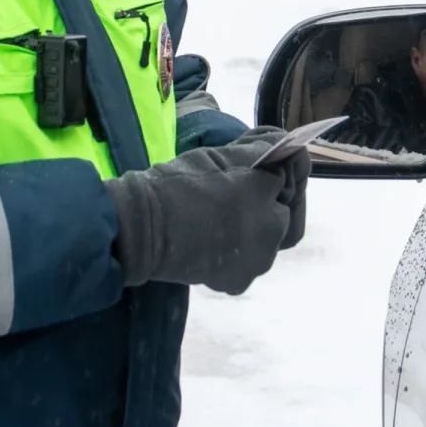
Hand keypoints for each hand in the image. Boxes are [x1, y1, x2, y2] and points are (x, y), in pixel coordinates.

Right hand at [107, 127, 304, 294]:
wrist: (142, 231)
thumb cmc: (175, 185)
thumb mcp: (216, 155)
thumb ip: (255, 151)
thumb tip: (282, 146)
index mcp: (264, 192)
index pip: (284, 176)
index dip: (267, 172)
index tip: (250, 171)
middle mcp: (270, 228)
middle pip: (281, 213)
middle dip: (267, 203)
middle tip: (238, 197)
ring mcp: (257, 260)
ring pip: (270, 241)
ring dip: (256, 230)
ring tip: (226, 221)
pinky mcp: (239, 281)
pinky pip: (252, 263)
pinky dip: (242, 253)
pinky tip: (220, 242)